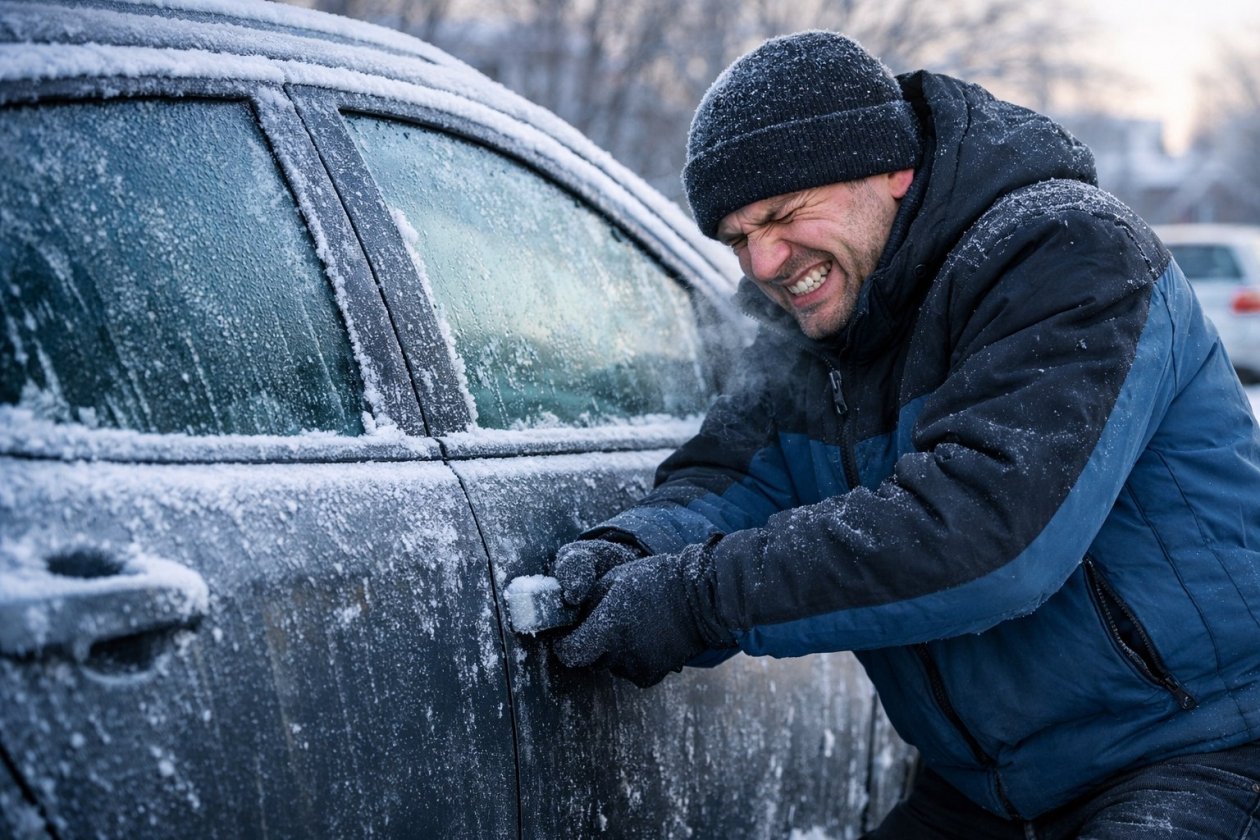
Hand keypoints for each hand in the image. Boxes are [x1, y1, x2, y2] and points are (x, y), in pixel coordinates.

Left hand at [553, 540, 734, 686]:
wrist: (699, 599)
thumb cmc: (654, 582)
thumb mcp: (612, 580)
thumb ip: (585, 604)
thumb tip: (566, 619)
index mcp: (609, 628)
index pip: (569, 653)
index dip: (564, 644)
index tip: (567, 635)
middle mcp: (621, 654)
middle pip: (589, 659)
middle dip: (590, 644)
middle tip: (604, 623)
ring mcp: (637, 668)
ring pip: (608, 665)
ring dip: (611, 651)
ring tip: (630, 626)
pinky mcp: (651, 676)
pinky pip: (628, 670)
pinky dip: (630, 658)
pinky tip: (644, 638)